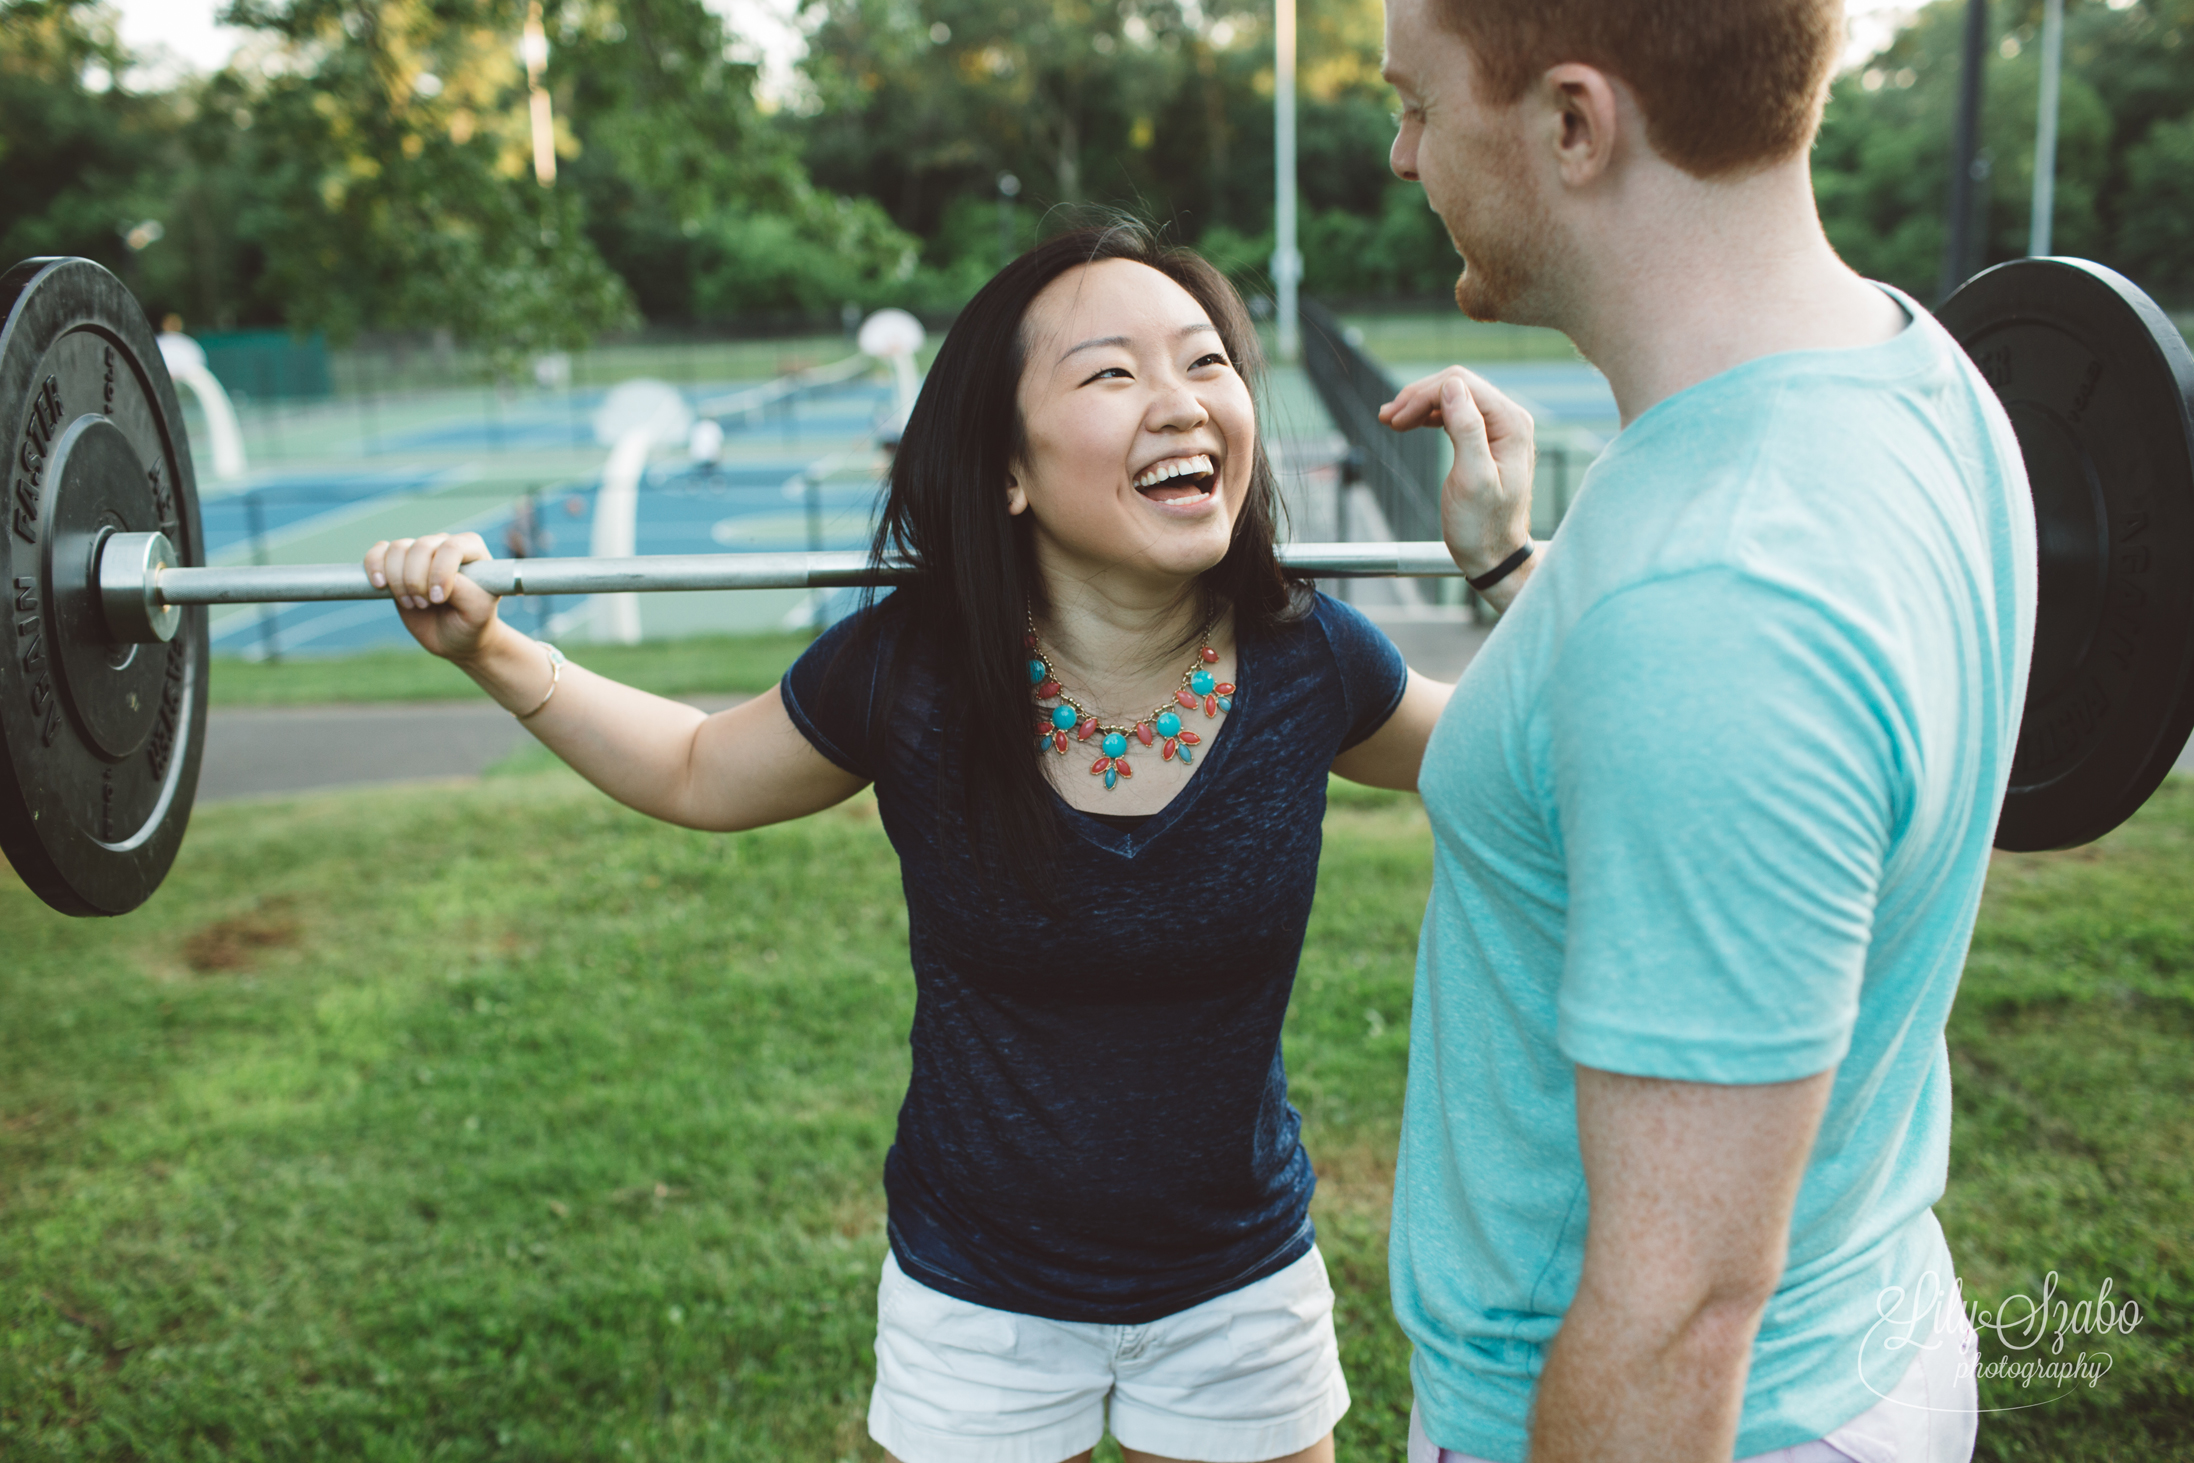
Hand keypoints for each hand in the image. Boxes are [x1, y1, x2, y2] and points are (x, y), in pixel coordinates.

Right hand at [364, 533, 502, 662]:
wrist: (453, 638)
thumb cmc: (470, 623)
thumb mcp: (477, 613)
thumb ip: (467, 592)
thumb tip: (443, 574)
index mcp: (472, 550)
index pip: (452, 547)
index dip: (440, 572)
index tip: (438, 599)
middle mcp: (444, 545)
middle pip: (421, 547)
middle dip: (417, 581)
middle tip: (424, 605)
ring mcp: (419, 552)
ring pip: (397, 549)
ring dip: (398, 581)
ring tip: (411, 603)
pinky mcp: (396, 563)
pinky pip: (378, 552)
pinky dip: (374, 566)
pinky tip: (381, 586)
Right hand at [1378, 366, 1534, 579]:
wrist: (1493, 555)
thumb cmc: (1483, 526)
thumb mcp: (1473, 480)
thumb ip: (1467, 430)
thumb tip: (1451, 387)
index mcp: (1512, 424)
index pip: (1462, 385)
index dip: (1424, 395)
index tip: (1394, 418)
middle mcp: (1509, 420)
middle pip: (1457, 386)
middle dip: (1418, 398)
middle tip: (1386, 418)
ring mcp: (1499, 429)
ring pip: (1453, 398)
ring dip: (1420, 405)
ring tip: (1392, 421)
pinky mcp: (1486, 440)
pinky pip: (1455, 414)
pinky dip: (1429, 417)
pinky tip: (1410, 425)